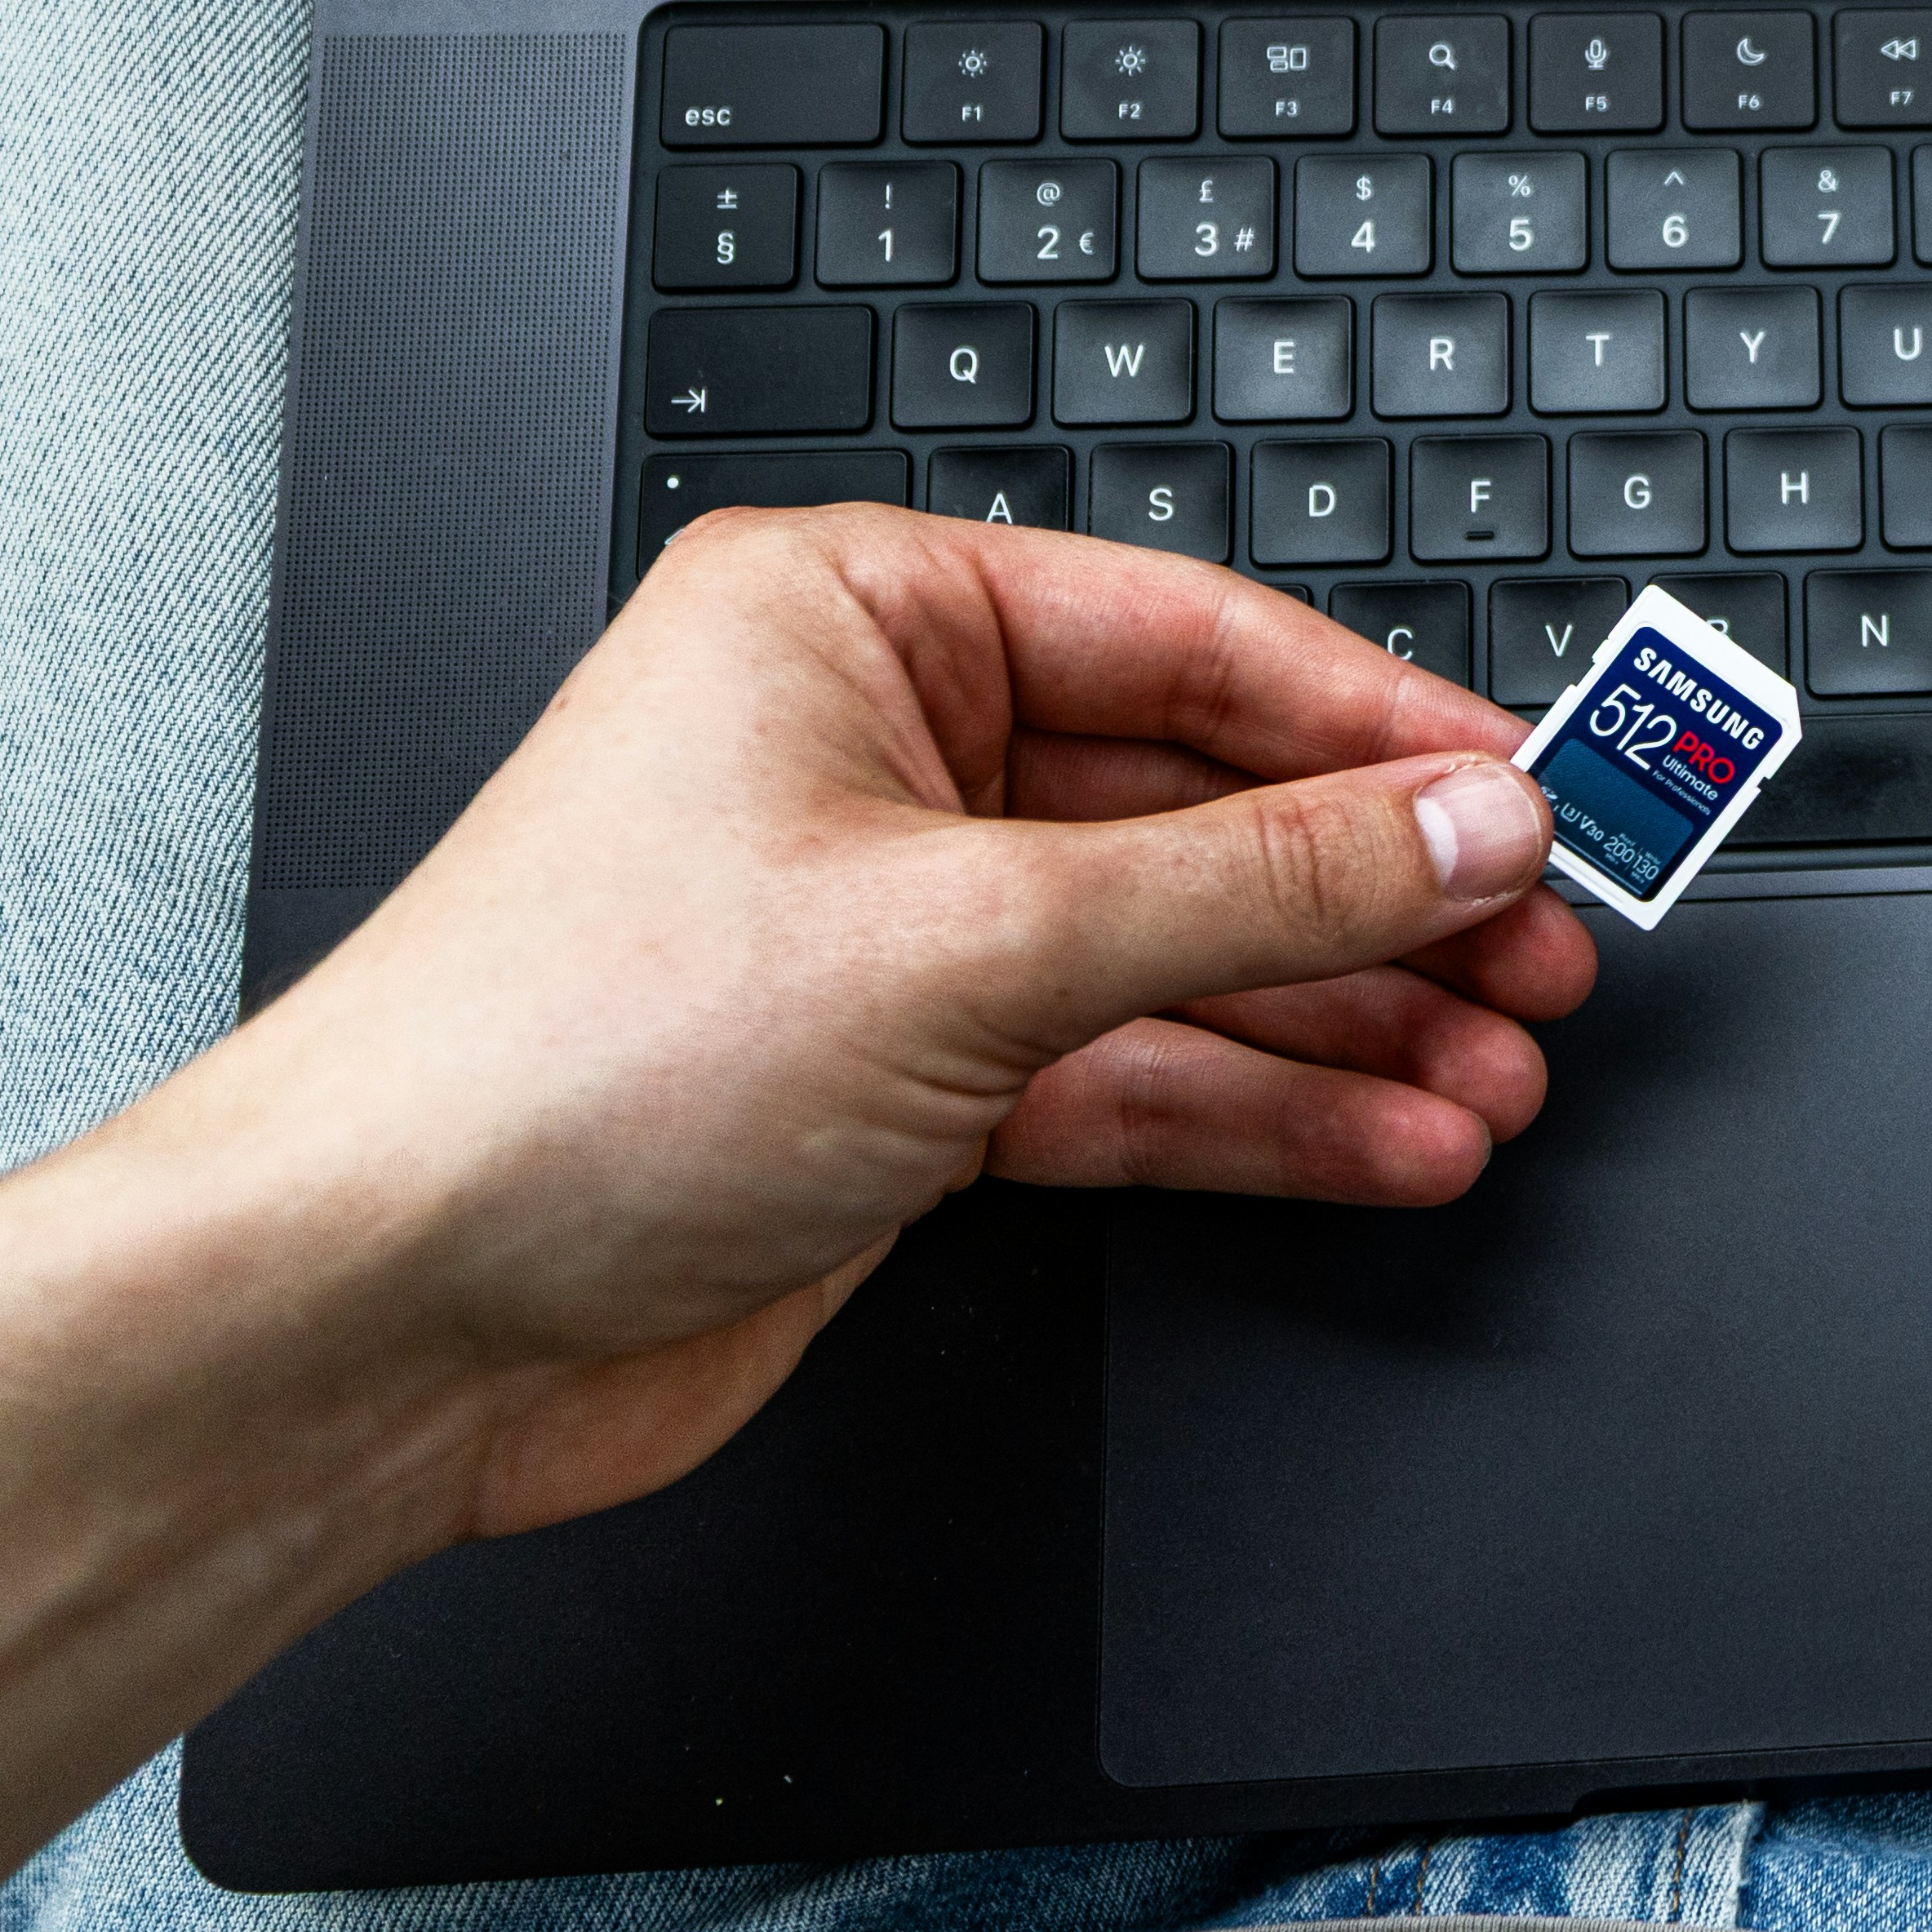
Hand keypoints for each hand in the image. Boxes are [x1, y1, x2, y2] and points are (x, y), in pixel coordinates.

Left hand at [140, 509, 1596, 1548]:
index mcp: (852, 620)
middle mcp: (874, 756)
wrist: (382, 1310)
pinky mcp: (901, 1088)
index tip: (1533, 795)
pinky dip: (1261, 1112)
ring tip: (1499, 1068)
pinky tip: (1386, 1135)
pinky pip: (1130, 1075)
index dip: (1384, 729)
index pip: (1193, 642)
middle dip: (1388, 897)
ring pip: (1187, 958)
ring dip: (1350, 1024)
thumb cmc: (560, 1060)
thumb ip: (1254, 884)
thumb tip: (1455, 824)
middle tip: (1549, 947)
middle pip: (1208, 806)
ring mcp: (892, 929)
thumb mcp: (976, 936)